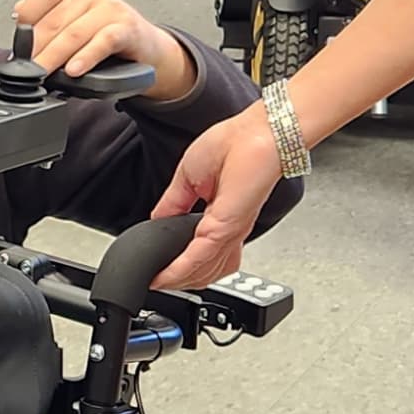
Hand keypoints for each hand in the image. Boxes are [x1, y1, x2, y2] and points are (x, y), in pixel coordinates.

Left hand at [12, 0, 194, 100]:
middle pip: (55, 21)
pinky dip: (86, 57)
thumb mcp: (71, 20)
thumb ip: (44, 18)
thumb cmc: (103, 33)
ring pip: (74, 34)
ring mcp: (110, 8)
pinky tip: (74, 70)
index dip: (28, 19)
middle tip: (25, 70)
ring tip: (42, 73)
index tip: (18, 44)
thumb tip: (18, 15)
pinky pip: (103, 42)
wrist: (144, 45)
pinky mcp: (127, 28)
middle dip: (36, 49)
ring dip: (54, 57)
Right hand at [149, 104, 281, 288]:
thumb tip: (156, 223)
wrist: (259, 132)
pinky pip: (197, 257)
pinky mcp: (225, 227)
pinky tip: (163, 275)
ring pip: (200, 271)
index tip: (157, 273)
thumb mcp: (187, 178)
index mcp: (220, 218)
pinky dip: (177, 270)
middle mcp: (228, 230)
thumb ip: (172, 205)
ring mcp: (229, 231)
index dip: (179, 266)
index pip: (199, 254)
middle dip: (176, 279)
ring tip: (157, 281)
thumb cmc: (235, 143)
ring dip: (175, 280)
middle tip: (155, 280)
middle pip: (202, 271)